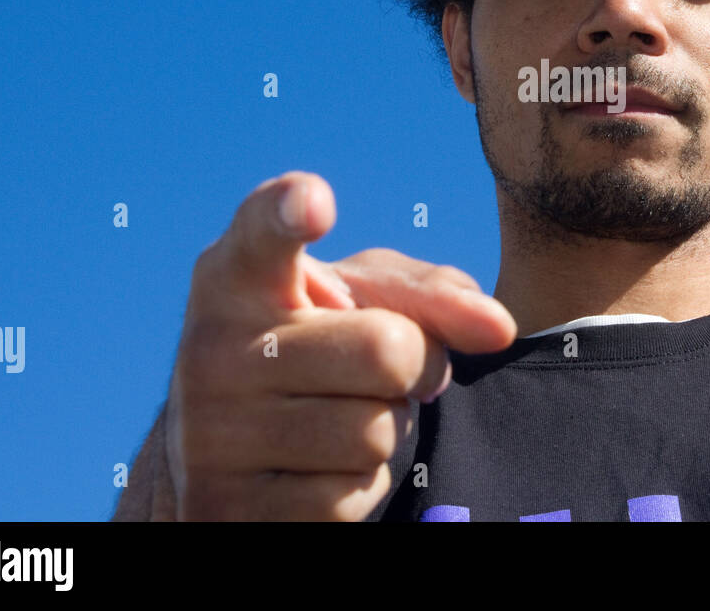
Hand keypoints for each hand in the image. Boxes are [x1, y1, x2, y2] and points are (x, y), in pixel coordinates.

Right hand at [165, 170, 515, 519]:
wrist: (226, 455)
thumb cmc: (318, 348)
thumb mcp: (365, 301)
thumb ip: (432, 294)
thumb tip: (499, 327)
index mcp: (238, 277)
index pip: (264, 232)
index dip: (290, 211)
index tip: (314, 202)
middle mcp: (211, 347)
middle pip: (386, 348)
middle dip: (413, 364)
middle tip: (378, 370)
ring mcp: (210, 434)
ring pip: (376, 433)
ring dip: (385, 429)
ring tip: (339, 415)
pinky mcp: (228, 507)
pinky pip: (350, 498)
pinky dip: (357, 487)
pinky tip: (317, 468)